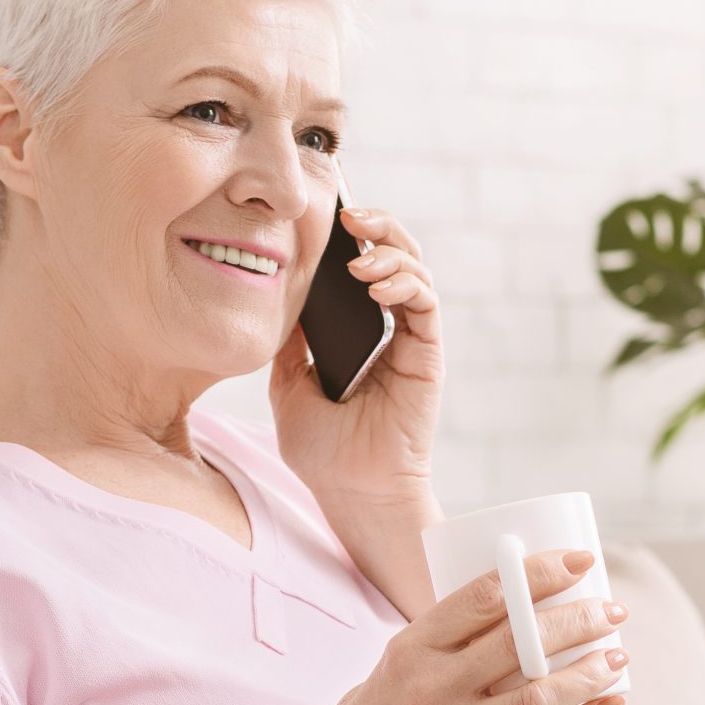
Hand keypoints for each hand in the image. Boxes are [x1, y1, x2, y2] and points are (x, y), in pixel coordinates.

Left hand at [268, 204, 442, 511]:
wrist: (351, 491)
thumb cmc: (323, 451)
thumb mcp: (287, 384)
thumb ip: (290, 342)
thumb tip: (277, 293)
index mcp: (358, 333)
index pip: (360, 268)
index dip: (348, 236)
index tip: (322, 215)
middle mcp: (389, 331)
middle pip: (394, 256)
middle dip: (376, 226)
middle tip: (349, 213)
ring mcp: (411, 341)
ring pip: (415, 270)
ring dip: (389, 251)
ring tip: (359, 256)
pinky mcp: (427, 355)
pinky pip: (425, 304)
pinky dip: (405, 283)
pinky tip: (375, 283)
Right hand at [294, 548, 632, 704]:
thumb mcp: (395, 663)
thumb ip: (447, 639)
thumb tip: (517, 604)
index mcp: (412, 647)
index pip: (485, 597)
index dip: (539, 573)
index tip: (578, 560)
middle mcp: (434, 687)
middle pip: (521, 642)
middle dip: (577, 619)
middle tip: (611, 608)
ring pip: (539, 695)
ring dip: (588, 672)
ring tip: (617, 653)